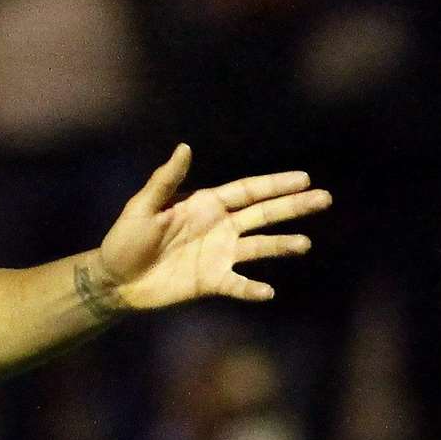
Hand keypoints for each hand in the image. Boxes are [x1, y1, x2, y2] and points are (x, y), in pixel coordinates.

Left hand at [98, 144, 330, 310]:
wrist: (115, 279)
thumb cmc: (125, 239)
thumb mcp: (143, 207)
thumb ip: (165, 181)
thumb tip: (185, 148)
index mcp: (206, 205)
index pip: (248, 191)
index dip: (275, 184)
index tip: (304, 178)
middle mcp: (219, 227)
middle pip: (263, 214)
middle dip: (293, 206)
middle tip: (325, 199)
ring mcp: (218, 255)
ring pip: (258, 248)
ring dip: (281, 245)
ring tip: (304, 244)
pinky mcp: (211, 281)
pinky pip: (237, 285)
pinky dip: (252, 289)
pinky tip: (268, 291)